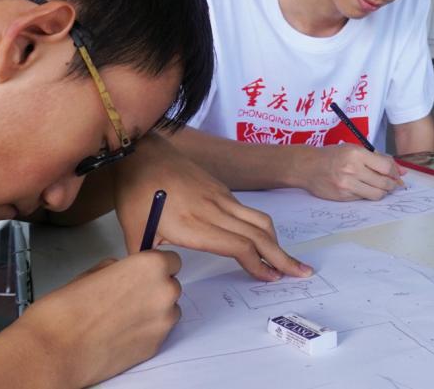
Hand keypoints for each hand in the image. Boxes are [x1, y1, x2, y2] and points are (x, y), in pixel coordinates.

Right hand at [18, 251, 181, 386]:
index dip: (156, 267)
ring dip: (153, 311)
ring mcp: (163, 321)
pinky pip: (159, 332)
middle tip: (127, 298)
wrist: (53, 351)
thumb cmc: (65, 312)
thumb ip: (118, 268)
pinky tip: (120, 333)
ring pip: (168, 310)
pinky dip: (145, 331)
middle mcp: (164, 292)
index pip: (172, 260)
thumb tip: (123, 270)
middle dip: (154, 289)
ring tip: (121, 318)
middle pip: (171, 285)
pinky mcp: (156, 346)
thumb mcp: (92, 272)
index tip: (144, 273)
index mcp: (150, 266)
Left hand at [114, 134, 310, 280]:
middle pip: (258, 234)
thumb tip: (156, 280)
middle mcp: (214, 209)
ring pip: (260, 220)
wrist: (142, 153)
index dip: (257, 264)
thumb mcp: (132, 232)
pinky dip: (263, 230)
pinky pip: (249, 212)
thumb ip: (148, 260)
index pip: (237, 246)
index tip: (270, 279)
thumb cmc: (134, 193)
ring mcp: (221, 197)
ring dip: (277, 242)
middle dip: (282, 257)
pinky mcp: (221, 190)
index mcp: (193, 224)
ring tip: (286, 260)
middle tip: (301, 273)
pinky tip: (263, 241)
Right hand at [289, 144, 404, 201]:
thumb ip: (378, 158)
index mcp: (357, 154)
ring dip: (383, 192)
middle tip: (394, 184)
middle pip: (384, 183)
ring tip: (381, 187)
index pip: (386, 167)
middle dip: (392, 185)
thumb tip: (401, 171)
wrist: (308, 167)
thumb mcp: (355, 149)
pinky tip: (364, 188)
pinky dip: (368, 194)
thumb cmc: (333, 155)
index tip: (397, 175)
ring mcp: (347, 185)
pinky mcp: (343, 197)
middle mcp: (352, 170)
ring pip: (376, 194)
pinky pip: (363, 198)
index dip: (395, 173)